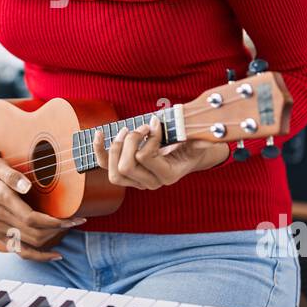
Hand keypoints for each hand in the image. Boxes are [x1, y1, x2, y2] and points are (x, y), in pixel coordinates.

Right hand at [0, 148, 84, 260]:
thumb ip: (10, 174)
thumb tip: (27, 187)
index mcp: (0, 200)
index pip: (34, 219)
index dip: (57, 223)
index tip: (75, 218)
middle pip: (36, 234)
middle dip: (60, 231)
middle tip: (78, 221)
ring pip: (29, 246)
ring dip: (52, 242)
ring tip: (69, 232)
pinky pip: (20, 251)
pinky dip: (37, 256)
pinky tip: (53, 255)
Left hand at [92, 115, 230, 190]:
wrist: (187, 153)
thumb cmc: (192, 144)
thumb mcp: (199, 140)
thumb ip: (202, 139)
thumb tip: (207, 138)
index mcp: (168, 176)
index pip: (145, 157)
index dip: (149, 137)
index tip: (157, 123)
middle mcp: (150, 183)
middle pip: (126, 166)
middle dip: (131, 141)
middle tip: (143, 127)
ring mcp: (136, 181)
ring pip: (114, 171)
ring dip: (117, 146)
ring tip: (128, 130)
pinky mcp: (126, 173)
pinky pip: (105, 166)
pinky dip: (100, 149)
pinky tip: (99, 133)